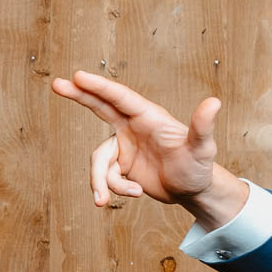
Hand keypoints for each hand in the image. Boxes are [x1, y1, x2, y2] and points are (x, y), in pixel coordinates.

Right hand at [51, 69, 228, 203]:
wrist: (192, 191)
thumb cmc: (200, 167)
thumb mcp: (203, 148)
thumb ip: (203, 126)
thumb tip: (214, 102)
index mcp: (149, 117)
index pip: (120, 98)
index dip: (98, 87)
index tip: (78, 76)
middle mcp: (132, 127)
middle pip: (99, 107)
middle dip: (79, 96)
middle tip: (57, 84)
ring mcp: (124, 146)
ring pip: (99, 161)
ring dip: (105, 181)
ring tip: (127, 194)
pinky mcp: (119, 165)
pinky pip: (105, 177)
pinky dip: (115, 189)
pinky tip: (136, 193)